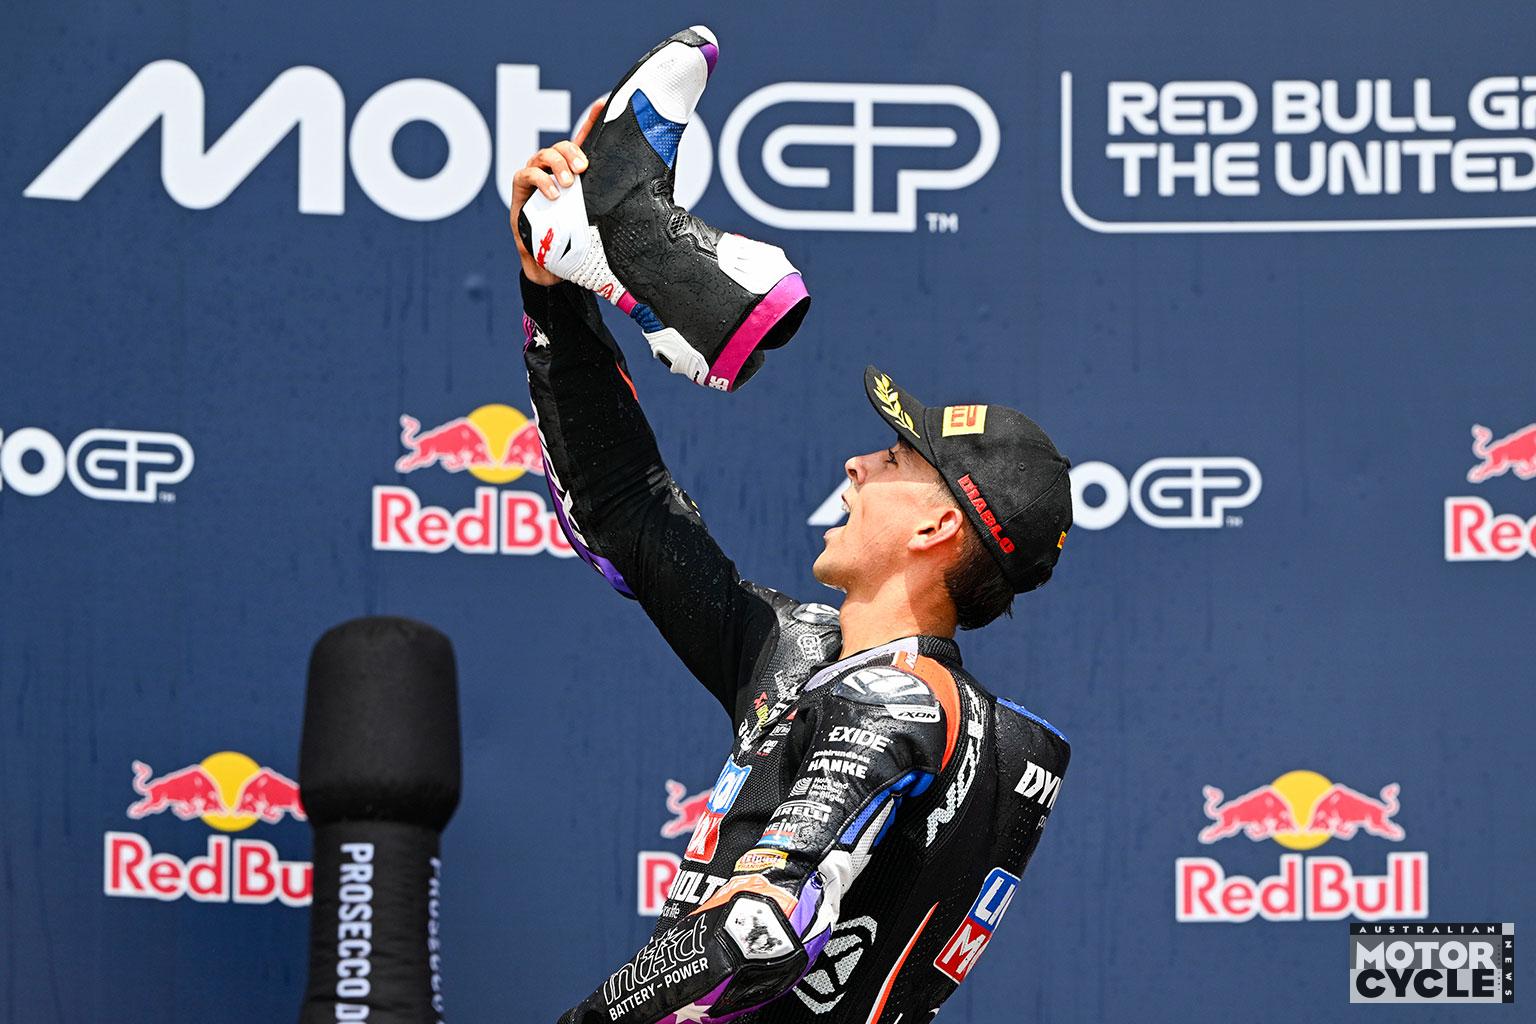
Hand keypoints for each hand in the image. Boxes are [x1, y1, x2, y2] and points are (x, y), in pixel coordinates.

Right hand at [510, 99, 604, 284]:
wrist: (551, 268)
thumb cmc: (575, 242)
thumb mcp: (599, 220)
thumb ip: (614, 207)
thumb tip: (653, 200)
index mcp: (576, 174)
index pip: (584, 142)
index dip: (592, 121)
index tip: (603, 104)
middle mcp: (555, 171)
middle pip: (562, 145)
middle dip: (572, 151)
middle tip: (583, 168)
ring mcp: (536, 178)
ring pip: (544, 154)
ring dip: (557, 164)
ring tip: (569, 184)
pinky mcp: (521, 191)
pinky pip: (526, 174)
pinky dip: (541, 181)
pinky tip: (554, 193)